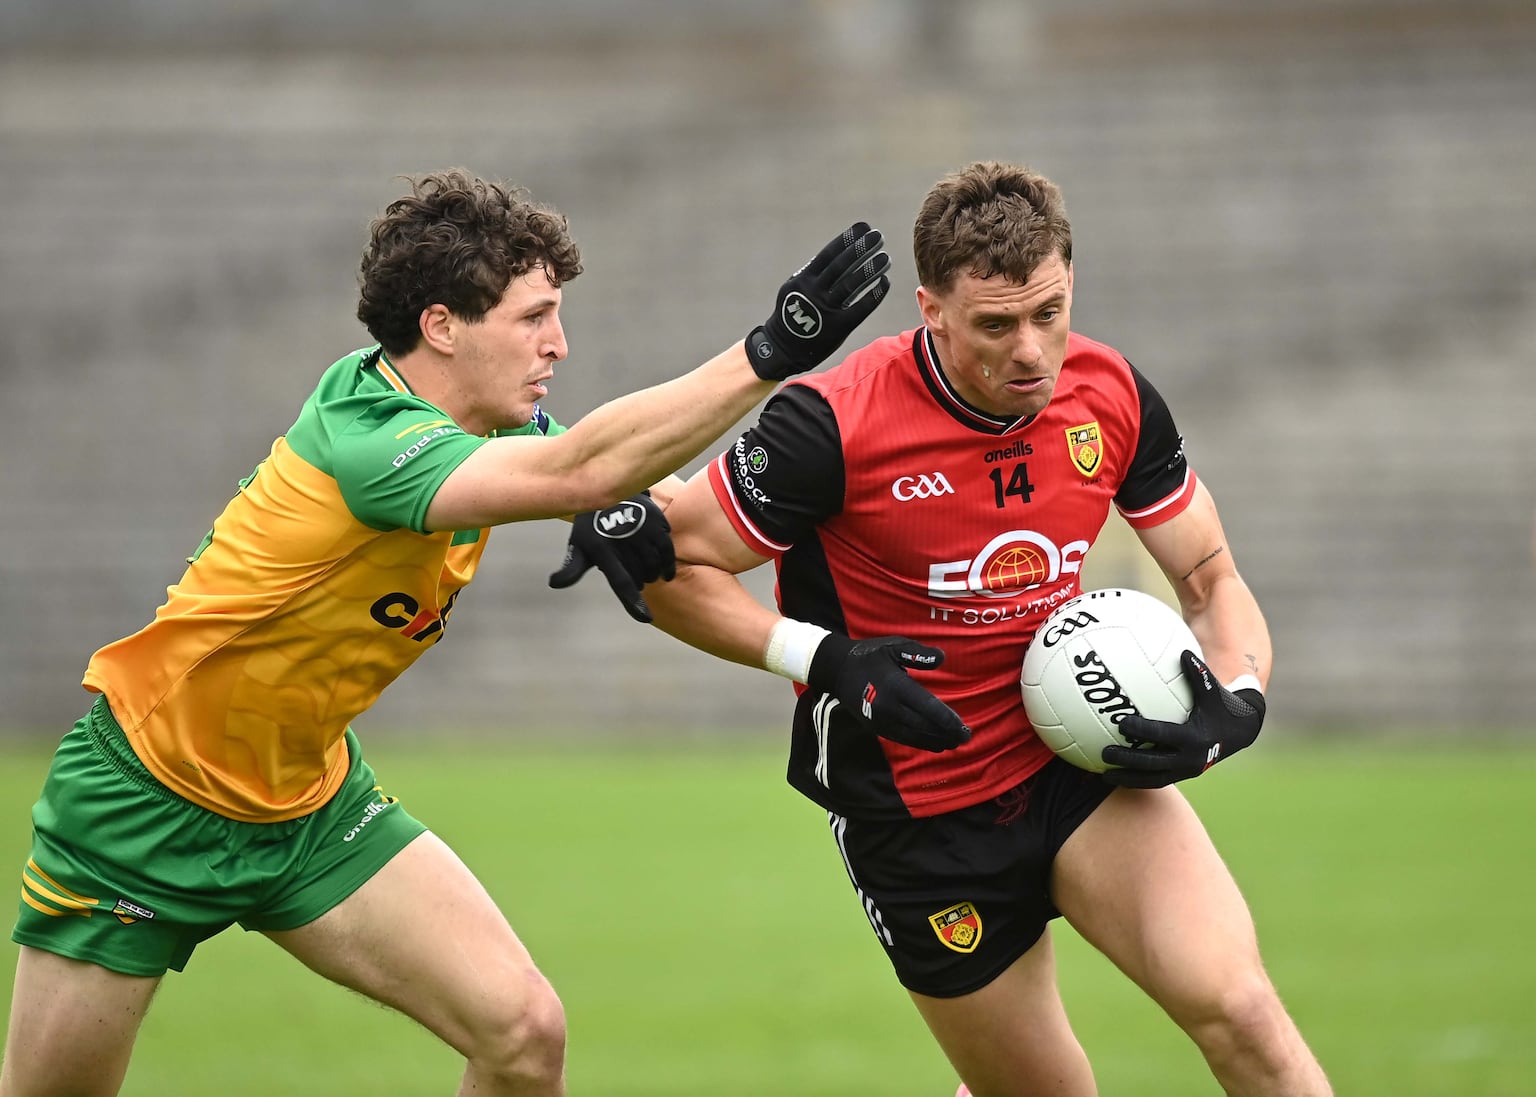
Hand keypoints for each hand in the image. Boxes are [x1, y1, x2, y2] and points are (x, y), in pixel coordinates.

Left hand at [548, 493, 675, 622]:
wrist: (606, 489)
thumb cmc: (590, 526)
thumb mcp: (578, 545)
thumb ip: (572, 568)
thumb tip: (554, 583)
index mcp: (600, 548)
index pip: (621, 581)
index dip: (633, 601)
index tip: (646, 618)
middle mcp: (622, 537)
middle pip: (641, 576)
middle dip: (640, 582)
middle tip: (635, 580)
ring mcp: (641, 528)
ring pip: (654, 564)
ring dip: (653, 574)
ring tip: (647, 573)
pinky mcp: (656, 520)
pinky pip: (666, 549)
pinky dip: (667, 564)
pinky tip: (665, 572)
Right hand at [747, 222, 891, 380]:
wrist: (782, 348)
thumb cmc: (793, 313)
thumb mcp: (796, 288)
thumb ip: (815, 273)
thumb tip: (840, 253)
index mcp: (804, 279)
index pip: (829, 253)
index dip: (847, 239)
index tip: (863, 227)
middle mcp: (815, 292)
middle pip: (843, 265)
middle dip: (862, 248)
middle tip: (879, 236)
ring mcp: (826, 309)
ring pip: (853, 284)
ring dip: (872, 269)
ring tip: (886, 258)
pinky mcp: (838, 327)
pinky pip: (861, 307)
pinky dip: (874, 293)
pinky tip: (884, 282)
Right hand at [806, 634, 970, 752]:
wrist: (837, 670)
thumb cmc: (871, 655)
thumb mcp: (894, 646)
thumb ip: (918, 653)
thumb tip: (942, 658)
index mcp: (895, 686)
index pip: (927, 707)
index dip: (947, 720)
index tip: (964, 728)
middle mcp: (888, 707)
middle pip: (924, 726)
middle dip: (947, 734)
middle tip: (967, 737)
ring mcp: (881, 720)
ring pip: (914, 737)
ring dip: (936, 741)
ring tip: (956, 743)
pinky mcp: (877, 727)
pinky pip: (903, 738)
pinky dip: (921, 743)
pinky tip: (936, 744)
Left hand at [1101, 651, 1264, 786]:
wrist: (1240, 733)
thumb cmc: (1220, 706)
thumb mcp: (1212, 691)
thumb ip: (1198, 674)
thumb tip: (1184, 653)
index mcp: (1195, 738)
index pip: (1163, 734)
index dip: (1142, 730)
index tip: (1122, 724)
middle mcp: (1190, 759)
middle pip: (1153, 763)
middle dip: (1128, 760)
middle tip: (1105, 753)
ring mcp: (1186, 771)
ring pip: (1153, 779)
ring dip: (1129, 778)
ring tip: (1104, 775)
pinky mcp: (1183, 776)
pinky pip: (1157, 781)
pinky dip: (1137, 781)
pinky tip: (1116, 777)